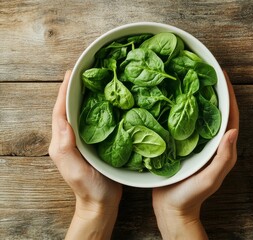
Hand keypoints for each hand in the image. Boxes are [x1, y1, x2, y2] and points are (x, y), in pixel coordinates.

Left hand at [49, 70, 121, 238]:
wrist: (101, 202)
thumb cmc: (89, 187)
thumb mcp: (75, 168)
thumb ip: (66, 146)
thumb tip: (63, 121)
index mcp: (62, 142)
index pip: (60, 112)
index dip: (64, 92)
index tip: (71, 74)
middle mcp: (70, 138)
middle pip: (70, 109)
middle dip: (74, 90)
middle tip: (84, 71)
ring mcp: (83, 141)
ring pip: (82, 114)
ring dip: (86, 97)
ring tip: (95, 81)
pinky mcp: (97, 144)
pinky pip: (96, 122)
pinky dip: (99, 109)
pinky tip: (109, 102)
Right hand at [152, 71, 238, 239]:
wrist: (172, 210)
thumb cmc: (191, 197)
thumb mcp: (209, 179)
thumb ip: (223, 157)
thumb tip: (233, 130)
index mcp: (222, 148)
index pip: (230, 116)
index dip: (228, 94)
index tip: (222, 74)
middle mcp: (212, 142)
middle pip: (216, 111)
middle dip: (213, 90)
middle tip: (204, 69)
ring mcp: (198, 143)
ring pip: (200, 114)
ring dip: (198, 95)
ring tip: (189, 77)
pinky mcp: (183, 145)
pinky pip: (185, 122)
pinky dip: (182, 108)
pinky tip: (171, 97)